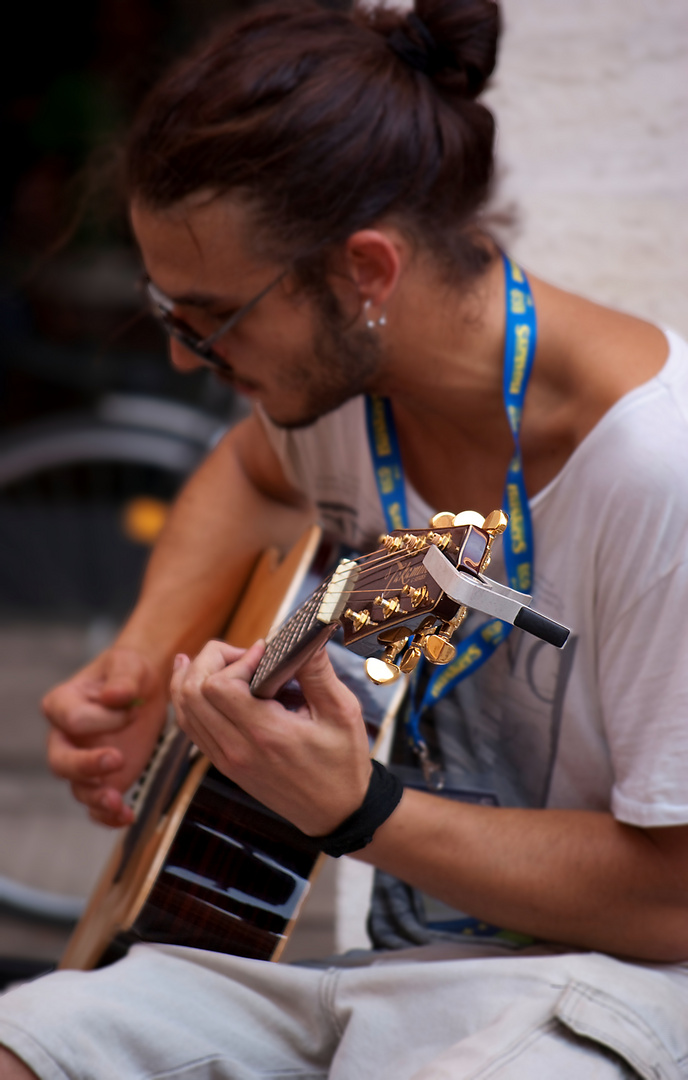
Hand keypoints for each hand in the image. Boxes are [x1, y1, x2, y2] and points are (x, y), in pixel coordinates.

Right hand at [42, 647, 168, 826]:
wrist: (144, 689)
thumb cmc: (129, 672)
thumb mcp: (128, 665)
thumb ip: (122, 679)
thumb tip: (114, 696)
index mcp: (61, 704)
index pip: (74, 720)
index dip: (104, 718)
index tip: (133, 709)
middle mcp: (64, 738)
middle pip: (61, 761)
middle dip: (86, 765)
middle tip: (117, 760)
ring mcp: (82, 762)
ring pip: (79, 788)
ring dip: (98, 799)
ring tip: (120, 803)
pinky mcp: (102, 779)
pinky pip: (96, 806)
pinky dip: (108, 816)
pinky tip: (126, 817)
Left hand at [170, 640, 371, 835]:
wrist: (335, 812)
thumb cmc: (342, 763)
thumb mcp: (343, 713)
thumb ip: (318, 672)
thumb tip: (304, 636)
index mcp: (265, 734)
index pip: (218, 686)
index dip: (235, 659)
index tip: (264, 653)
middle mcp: (237, 748)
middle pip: (191, 691)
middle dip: (211, 660)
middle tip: (245, 656)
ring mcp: (226, 759)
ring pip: (184, 708)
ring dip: (196, 675)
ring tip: (222, 660)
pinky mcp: (224, 764)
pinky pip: (190, 726)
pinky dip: (189, 698)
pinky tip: (198, 678)